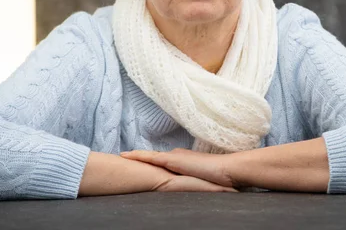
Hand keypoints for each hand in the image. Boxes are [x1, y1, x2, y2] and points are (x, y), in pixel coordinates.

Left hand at [122, 149, 236, 188]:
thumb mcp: (203, 181)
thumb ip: (194, 183)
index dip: (149, 161)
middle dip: (138, 158)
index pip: (162, 161)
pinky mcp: (171, 159)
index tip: (138, 162)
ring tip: (120, 156)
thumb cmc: (219, 179)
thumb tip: (191, 191)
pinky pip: (149, 157)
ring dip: (134, 156)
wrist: (226, 170)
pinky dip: (136, 156)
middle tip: (123, 158)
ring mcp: (173, 157)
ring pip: (148, 156)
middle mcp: (176, 156)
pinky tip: (125, 156)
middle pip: (153, 157)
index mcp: (182, 160)